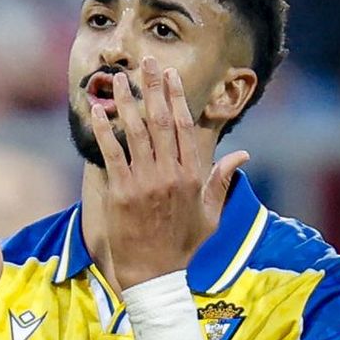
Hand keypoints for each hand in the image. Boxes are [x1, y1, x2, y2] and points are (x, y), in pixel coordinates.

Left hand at [88, 56, 248, 289]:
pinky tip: (98, 112)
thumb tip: (241, 155)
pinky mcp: (122, 193)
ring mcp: (145, 182)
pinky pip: (112, 154)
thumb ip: (221, 181)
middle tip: (146, 62)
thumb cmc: (182, 248)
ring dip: (126, 102)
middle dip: (153, 88)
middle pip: (161, 120)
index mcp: (193, 175)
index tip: (169, 76)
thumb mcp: (210, 215)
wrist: (155, 277)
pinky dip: (105, 131)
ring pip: (136, 131)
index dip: (175, 97)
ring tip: (117, 79)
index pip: (184, 126)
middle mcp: (170, 173)